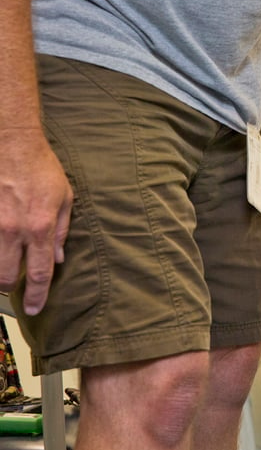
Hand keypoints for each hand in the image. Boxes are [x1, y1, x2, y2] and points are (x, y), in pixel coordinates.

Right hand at [0, 129, 72, 314]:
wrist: (9, 141)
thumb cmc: (40, 167)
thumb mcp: (64, 197)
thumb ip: (62, 230)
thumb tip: (58, 257)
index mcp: (40, 227)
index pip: (38, 272)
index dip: (36, 295)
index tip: (34, 309)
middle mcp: (12, 229)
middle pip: (4, 276)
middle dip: (7, 286)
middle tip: (11, 284)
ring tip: (3, 263)